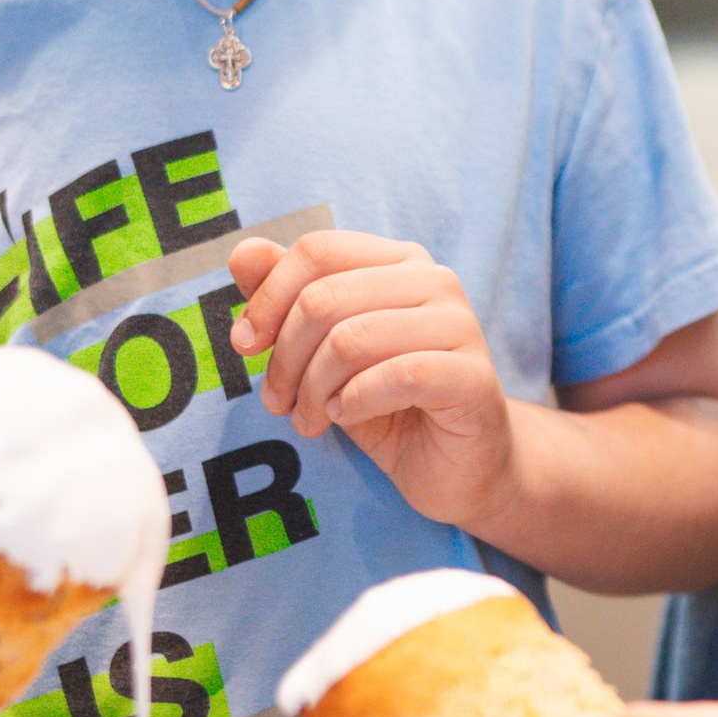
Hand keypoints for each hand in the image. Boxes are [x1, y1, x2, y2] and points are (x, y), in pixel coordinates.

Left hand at [231, 234, 514, 526]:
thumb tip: (244, 253)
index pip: (318, 250)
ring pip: (352, 339)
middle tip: (279, 403)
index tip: (245, 344)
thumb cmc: (387, 404)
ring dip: (313, 389)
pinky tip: (345, 417)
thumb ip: (287, 300)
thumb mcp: (324, 352)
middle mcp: (434, 281)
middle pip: (324, 298)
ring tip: (310, 419)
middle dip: (285, 358)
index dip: (269, 296)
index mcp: (398, 261)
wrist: (456, 466)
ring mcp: (460, 326)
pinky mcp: (473, 376)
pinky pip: (396, 376)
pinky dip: (353, 402)